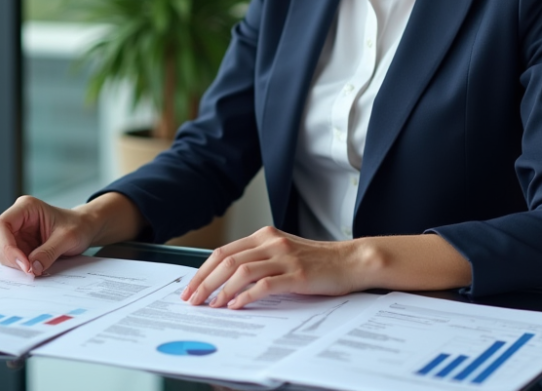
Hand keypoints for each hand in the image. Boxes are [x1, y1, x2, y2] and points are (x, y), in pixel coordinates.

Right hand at [0, 192, 142, 276]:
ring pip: (5, 254)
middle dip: (13, 259)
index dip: (8, 246)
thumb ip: (48, 252)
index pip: (2, 225)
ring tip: (37, 269)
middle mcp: (18, 219)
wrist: (86, 229)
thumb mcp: (68, 238)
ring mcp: (19, 233)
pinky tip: (36, 269)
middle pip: (1, 242)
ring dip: (18, 265)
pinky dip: (23, 267)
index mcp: (26, 208)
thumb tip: (32, 268)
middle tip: (31, 271)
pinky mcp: (22, 246)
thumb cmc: (78, 226)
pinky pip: (14, 260)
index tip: (24, 264)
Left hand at [180, 226, 369, 309]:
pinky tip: (237, 305)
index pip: (223, 251)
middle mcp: (272, 243)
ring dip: (221, 290)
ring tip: (211, 306)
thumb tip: (225, 280)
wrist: (350, 261)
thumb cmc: (317, 262)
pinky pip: (265, 284)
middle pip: (227, 260)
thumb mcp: (283, 253)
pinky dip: (246, 295)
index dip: (203, 271)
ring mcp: (285, 257)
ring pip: (242, 270)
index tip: (191, 288)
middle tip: (193, 300)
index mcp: (265, 235)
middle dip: (205, 282)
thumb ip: (258, 259)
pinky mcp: (297, 275)